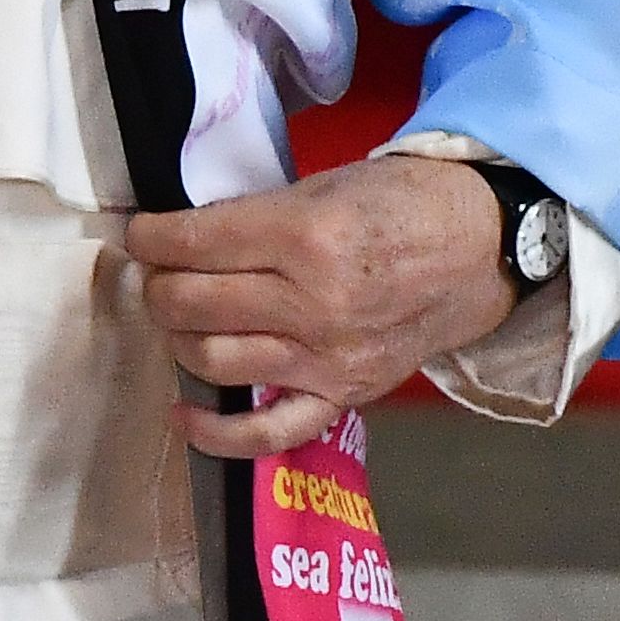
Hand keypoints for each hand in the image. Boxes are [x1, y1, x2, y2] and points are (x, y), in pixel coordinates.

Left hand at [124, 154, 515, 458]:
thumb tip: (177, 240)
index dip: (150, 238)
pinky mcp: (344, 395)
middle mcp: (313, 304)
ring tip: (181, 314)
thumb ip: (253, 219)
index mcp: (305, 236)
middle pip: (192, 303)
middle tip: (157, 271)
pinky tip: (180, 413)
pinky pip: (268, 432)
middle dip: (158, 284)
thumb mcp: (320, 188)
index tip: (140, 235)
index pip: (193, 243)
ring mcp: (328, 358)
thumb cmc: (397, 204)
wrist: (479, 246)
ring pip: (213, 358)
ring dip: (179, 335)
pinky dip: (215, 433)